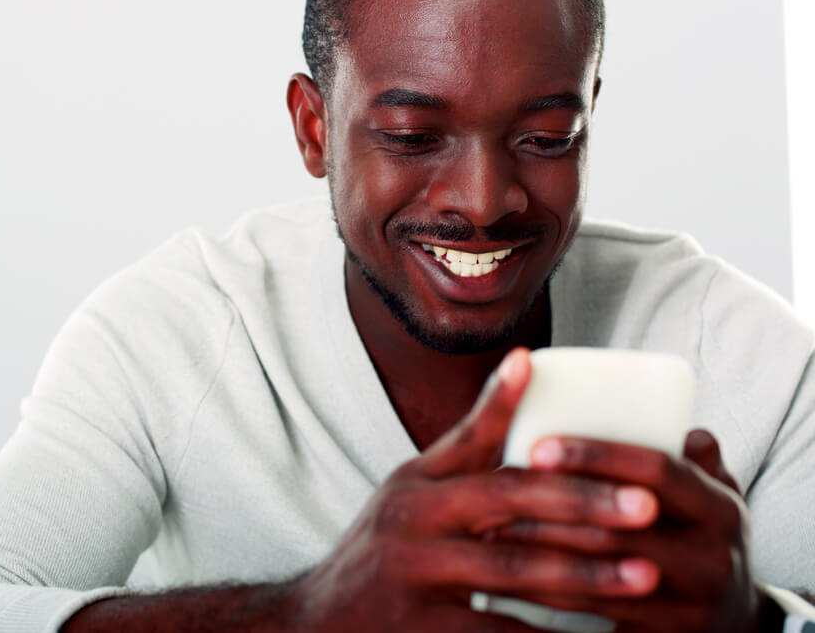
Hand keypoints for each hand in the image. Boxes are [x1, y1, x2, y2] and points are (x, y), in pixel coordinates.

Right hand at [291, 349, 660, 631]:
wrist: (320, 621)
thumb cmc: (386, 546)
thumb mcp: (415, 489)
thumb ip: (470, 439)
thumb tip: (527, 362)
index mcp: (417, 483)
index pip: (480, 445)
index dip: (529, 426)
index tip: (580, 411)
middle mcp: (411, 521)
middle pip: (508, 504)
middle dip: (585, 505)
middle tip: (649, 508)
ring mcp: (414, 576)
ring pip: (513, 572)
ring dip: (586, 575)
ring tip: (646, 576)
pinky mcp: (423, 630)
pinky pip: (500, 632)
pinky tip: (599, 629)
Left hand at [494, 430, 769, 631]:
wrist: (732, 624)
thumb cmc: (699, 538)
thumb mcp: (705, 494)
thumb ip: (685, 455)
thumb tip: (664, 415)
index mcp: (719, 505)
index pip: (657, 469)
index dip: (597, 456)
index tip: (540, 446)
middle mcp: (714, 554)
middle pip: (620, 525)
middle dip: (552, 506)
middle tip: (495, 488)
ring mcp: (691, 603)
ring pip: (600, 572)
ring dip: (538, 549)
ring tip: (489, 527)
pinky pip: (594, 613)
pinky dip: (548, 593)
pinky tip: (509, 576)